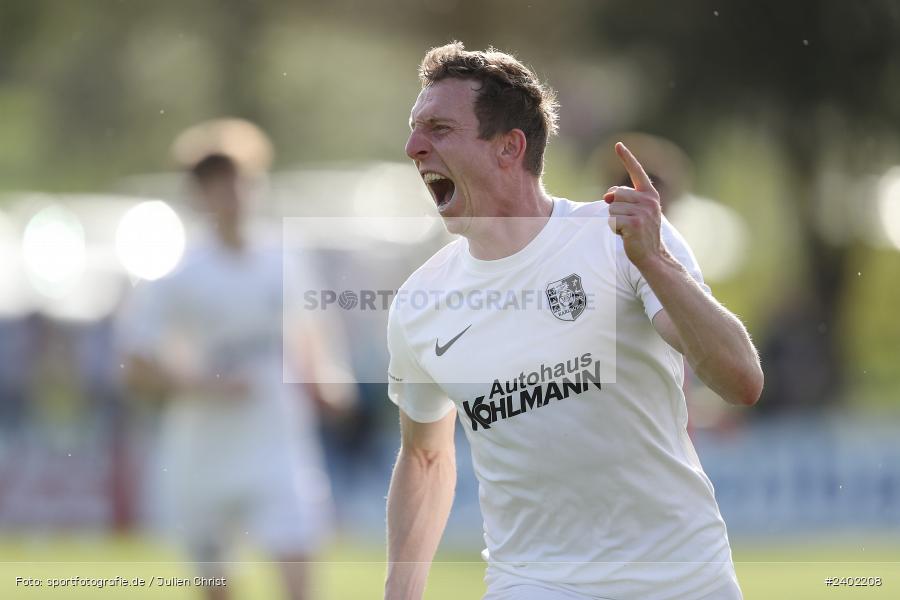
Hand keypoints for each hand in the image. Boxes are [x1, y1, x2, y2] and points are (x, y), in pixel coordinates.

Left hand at [603, 142, 663, 267]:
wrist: (652, 255)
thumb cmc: (641, 233)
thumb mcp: (635, 211)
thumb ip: (622, 198)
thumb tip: (607, 195)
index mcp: (650, 194)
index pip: (637, 171)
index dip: (627, 157)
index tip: (618, 145)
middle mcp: (648, 200)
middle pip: (616, 193)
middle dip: (614, 207)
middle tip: (627, 221)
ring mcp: (643, 212)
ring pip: (611, 207)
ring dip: (614, 220)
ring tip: (627, 229)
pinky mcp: (634, 224)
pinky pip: (611, 220)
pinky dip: (614, 229)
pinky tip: (626, 235)